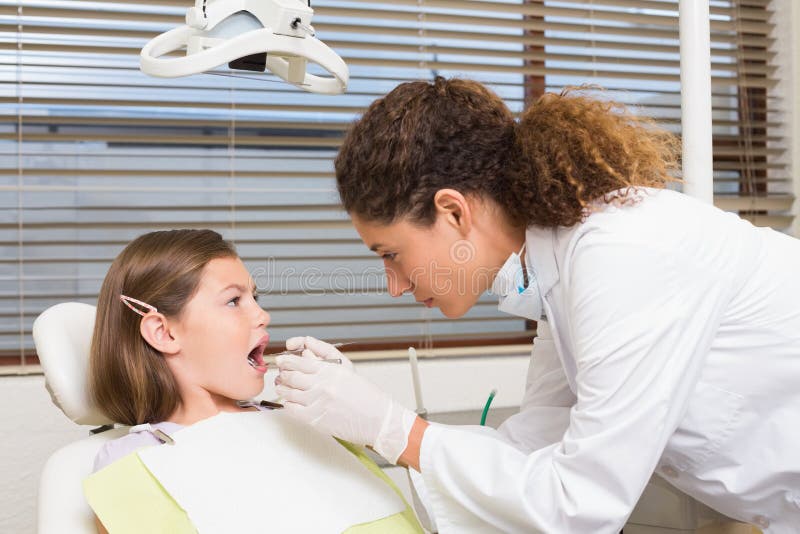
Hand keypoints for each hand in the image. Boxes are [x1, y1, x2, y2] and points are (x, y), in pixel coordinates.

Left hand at [274, 340, 415, 463]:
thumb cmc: (366, 395)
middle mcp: (322, 385)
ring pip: (289, 393)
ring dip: (283, 389)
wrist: (378, 419)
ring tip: (283, 387)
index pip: (299, 362)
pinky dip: (288, 405)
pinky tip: (292, 403)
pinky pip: (292, 410)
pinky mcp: (315, 419)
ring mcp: (317, 403)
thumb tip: (305, 349)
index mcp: (330, 370)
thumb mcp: (347, 369)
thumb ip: (325, 356)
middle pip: (291, 376)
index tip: (281, 360)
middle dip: (282, 374)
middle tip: (280, 374)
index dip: (286, 361)